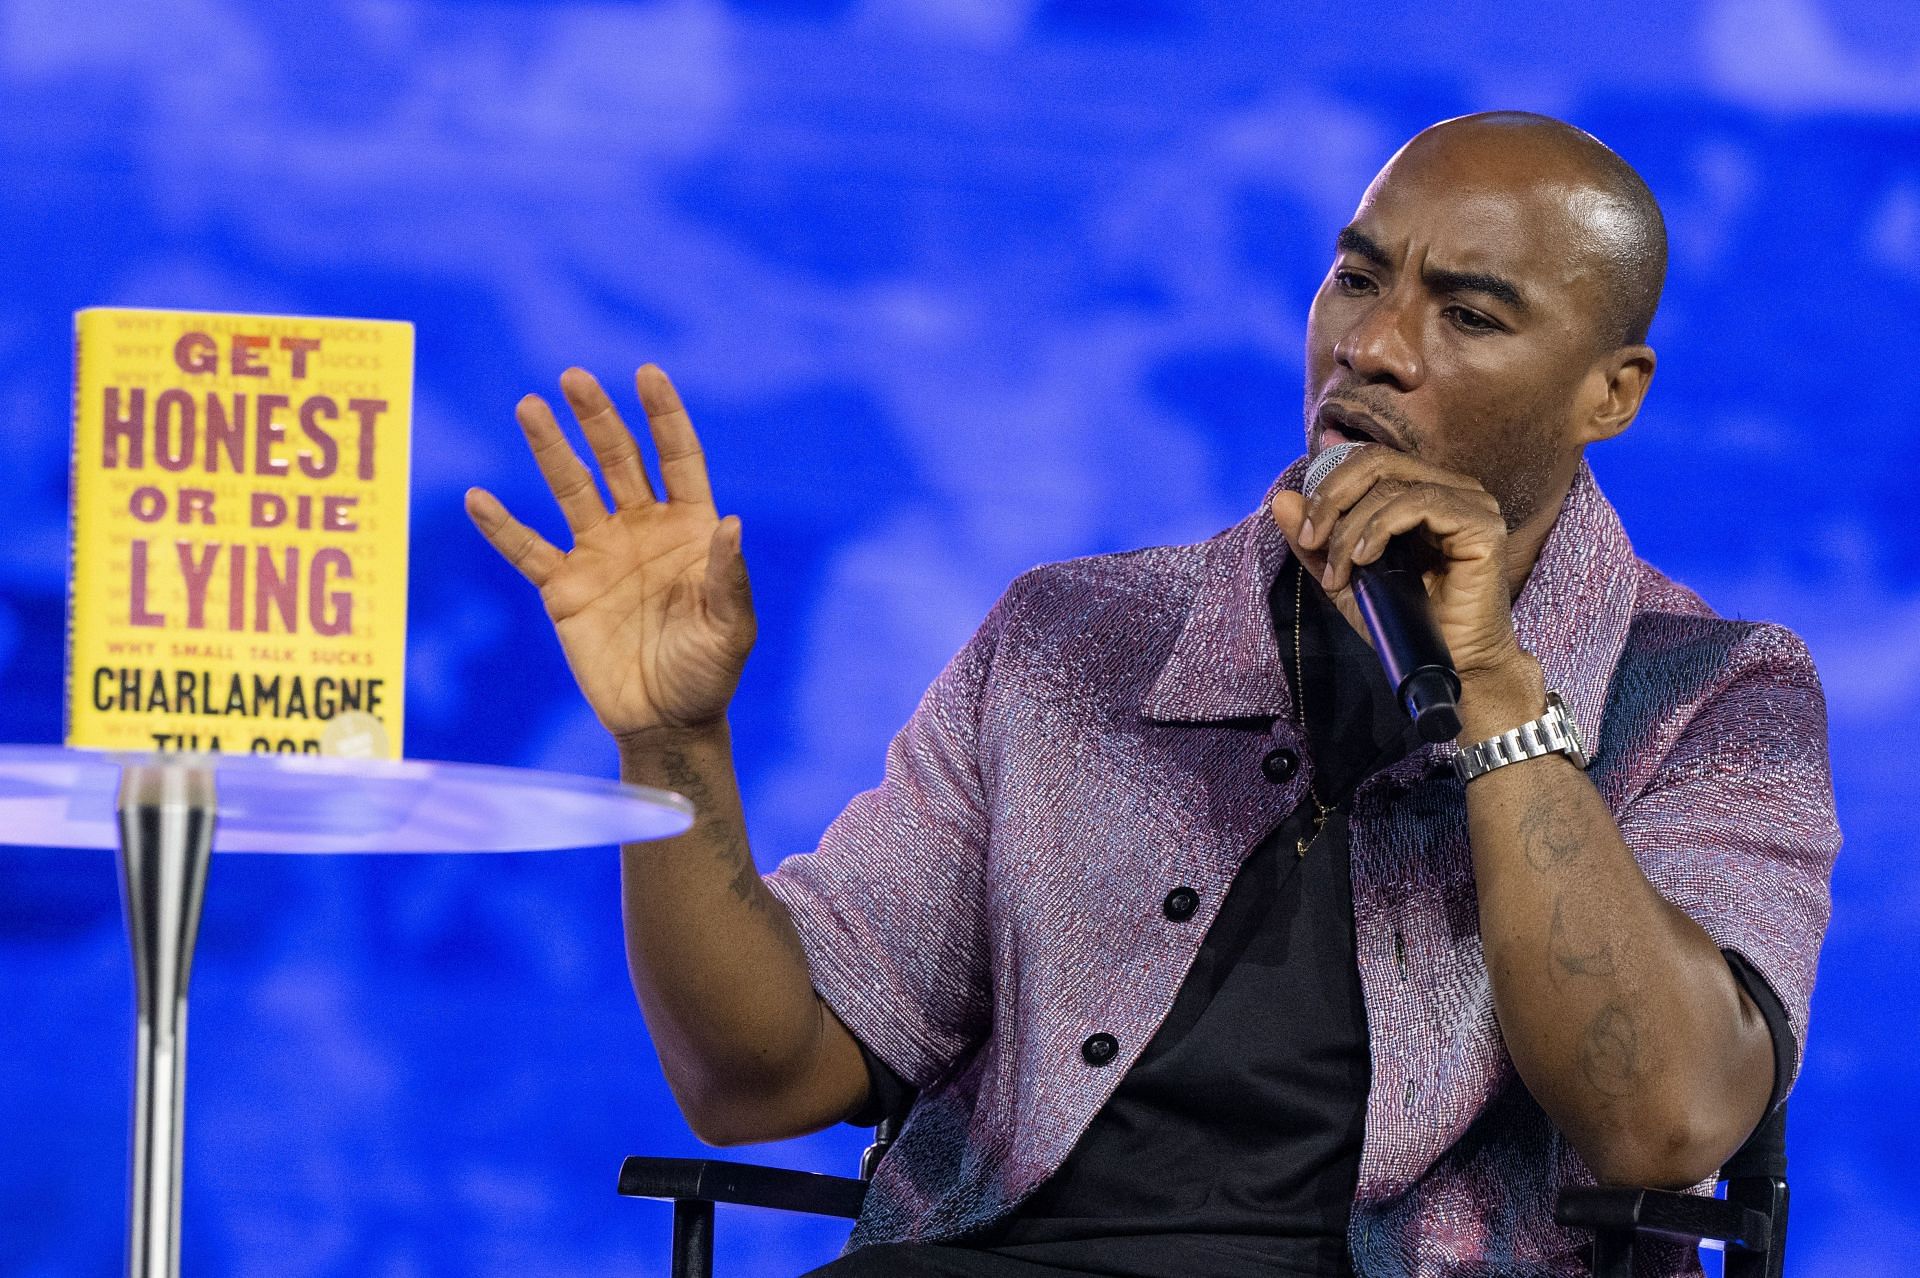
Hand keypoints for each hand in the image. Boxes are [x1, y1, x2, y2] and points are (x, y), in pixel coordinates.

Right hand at [465, 365, 753, 742]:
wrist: (665, 720)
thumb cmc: (708, 673)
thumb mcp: (731, 629)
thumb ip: (729, 577)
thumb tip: (732, 522)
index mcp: (689, 529)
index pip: (677, 458)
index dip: (663, 416)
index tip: (647, 373)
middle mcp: (643, 529)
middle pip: (619, 459)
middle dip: (598, 418)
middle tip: (574, 377)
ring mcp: (600, 554)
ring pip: (571, 489)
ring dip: (550, 450)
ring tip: (528, 406)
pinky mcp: (564, 589)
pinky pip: (527, 551)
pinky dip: (502, 527)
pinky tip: (478, 498)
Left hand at [1267, 446, 1528, 685]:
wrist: (1451, 666)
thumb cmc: (1405, 622)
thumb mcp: (1346, 577)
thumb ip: (1317, 541)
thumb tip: (1282, 500)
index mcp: (1424, 491)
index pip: (1369, 463)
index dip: (1328, 488)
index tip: (1305, 534)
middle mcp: (1452, 488)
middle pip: (1377, 462)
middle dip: (1332, 499)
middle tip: (1312, 540)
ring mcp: (1472, 503)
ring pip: (1391, 486)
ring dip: (1352, 528)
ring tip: (1342, 570)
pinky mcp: (1482, 524)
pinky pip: (1420, 503)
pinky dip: (1381, 528)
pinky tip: (1366, 559)